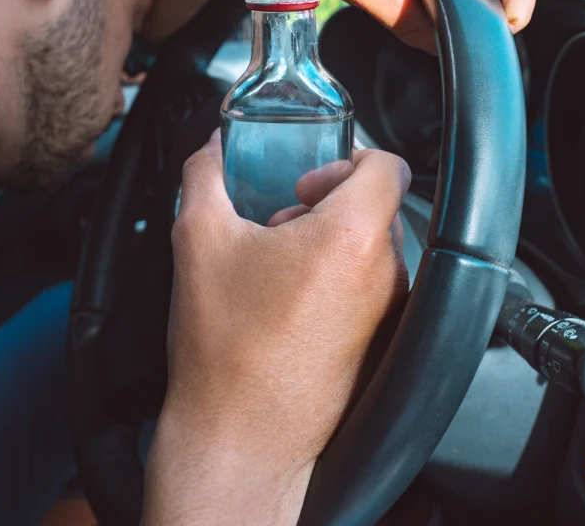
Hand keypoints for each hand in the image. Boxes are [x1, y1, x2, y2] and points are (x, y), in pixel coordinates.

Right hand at [142, 137, 410, 524]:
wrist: (239, 435)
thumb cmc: (225, 348)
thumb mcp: (198, 238)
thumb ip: (205, 175)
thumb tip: (212, 148)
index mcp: (351, 238)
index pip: (385, 164)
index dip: (345, 156)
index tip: (306, 178)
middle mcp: (383, 273)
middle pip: (375, 205)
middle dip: (326, 202)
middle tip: (278, 223)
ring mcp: (386, 311)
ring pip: (371, 247)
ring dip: (328, 241)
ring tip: (277, 266)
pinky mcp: (379, 342)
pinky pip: (368, 288)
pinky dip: (335, 280)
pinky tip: (288, 301)